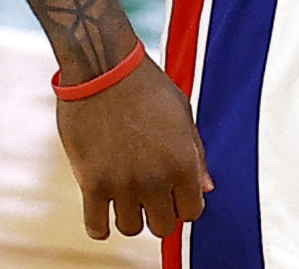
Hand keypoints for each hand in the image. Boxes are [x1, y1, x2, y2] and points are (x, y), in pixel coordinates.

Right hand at [56, 58, 212, 238]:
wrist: (103, 68)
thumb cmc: (146, 86)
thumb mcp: (182, 114)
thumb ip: (196, 154)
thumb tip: (207, 188)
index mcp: (183, 161)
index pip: (192, 212)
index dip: (184, 204)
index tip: (174, 194)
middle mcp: (155, 178)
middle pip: (163, 226)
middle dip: (159, 214)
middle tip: (150, 197)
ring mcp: (122, 183)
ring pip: (130, 229)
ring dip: (130, 216)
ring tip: (126, 197)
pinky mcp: (91, 183)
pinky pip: (96, 226)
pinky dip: (100, 227)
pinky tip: (103, 213)